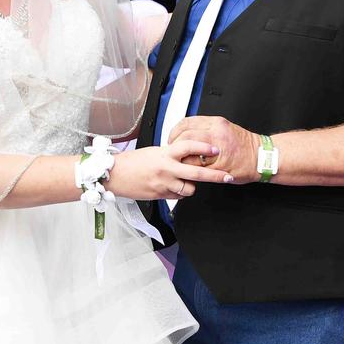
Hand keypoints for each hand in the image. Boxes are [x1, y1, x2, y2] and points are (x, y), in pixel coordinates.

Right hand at [107, 140, 232, 200]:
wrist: (115, 175)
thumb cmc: (133, 162)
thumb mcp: (155, 152)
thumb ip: (171, 154)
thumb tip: (187, 154)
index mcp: (165, 154)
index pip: (189, 146)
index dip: (204, 147)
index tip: (216, 149)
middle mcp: (166, 169)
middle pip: (197, 173)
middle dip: (216, 176)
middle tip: (228, 177)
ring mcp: (164, 184)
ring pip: (189, 189)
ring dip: (192, 186)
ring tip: (187, 181)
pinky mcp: (160, 195)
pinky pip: (178, 196)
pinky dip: (179, 193)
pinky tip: (173, 187)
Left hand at [169, 115, 259, 183]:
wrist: (261, 157)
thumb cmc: (244, 145)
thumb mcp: (225, 129)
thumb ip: (207, 129)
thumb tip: (188, 133)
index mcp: (216, 123)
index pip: (187, 122)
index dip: (176, 130)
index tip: (173, 137)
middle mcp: (216, 133)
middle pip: (185, 135)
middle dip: (175, 144)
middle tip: (173, 151)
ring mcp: (218, 149)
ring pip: (189, 150)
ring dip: (181, 157)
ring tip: (180, 161)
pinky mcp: (219, 164)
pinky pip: (198, 166)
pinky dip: (191, 168)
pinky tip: (190, 169)